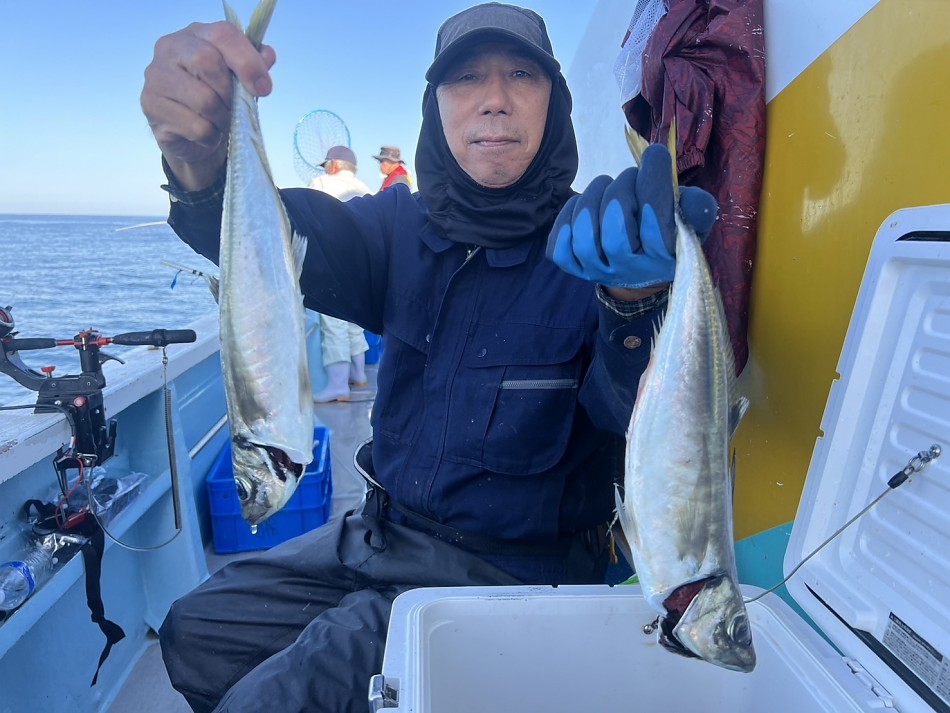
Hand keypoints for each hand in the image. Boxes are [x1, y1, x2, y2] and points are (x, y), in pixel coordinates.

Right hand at [140, 21, 275, 189]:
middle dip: (230, 92)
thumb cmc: (218, 101)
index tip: (264, 88)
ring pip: (203, 99)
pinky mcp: (150, 106)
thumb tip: (267, 55)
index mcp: (196, 34)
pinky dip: (210, 136)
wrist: (192, 137)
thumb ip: (254, 65)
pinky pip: (196, 126)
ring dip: (222, 118)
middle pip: (207, 61)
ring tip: (220, 121)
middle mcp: (170, 48)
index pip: (223, 34)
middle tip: (235, 108)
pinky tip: (206, 134)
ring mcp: (156, 77)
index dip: (247, 61)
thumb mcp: (240, 81)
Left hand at [547, 144, 717, 289]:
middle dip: (620, 191)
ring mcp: (600, 273)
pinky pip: (560, 247)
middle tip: (629, 177)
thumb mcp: (691, 219)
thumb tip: (686, 199)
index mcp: (665, 259)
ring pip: (584, 238)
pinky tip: (583, 210)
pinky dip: (567, 220)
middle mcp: (631, 272)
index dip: (653, 183)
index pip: (655, 224)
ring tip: (606, 187)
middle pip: (614, 232)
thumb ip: (696, 207)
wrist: (643, 267)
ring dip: (592, 200)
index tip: (655, 155)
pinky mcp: (576, 270)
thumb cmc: (669, 231)